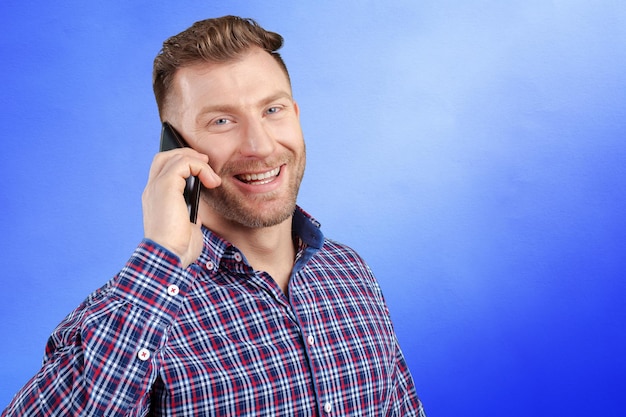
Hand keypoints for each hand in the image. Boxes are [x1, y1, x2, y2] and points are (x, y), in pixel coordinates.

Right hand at [142, 147, 220, 267]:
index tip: (202, 172)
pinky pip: (183, 163)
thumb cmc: (179, 249)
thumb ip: (187, 215)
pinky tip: (211, 181)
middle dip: (188, 155)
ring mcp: (156, 187)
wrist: (169, 256)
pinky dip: (200, 167)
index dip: (182, 165)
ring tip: (212, 177)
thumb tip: (195, 212)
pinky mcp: (166, 186)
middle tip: (207, 164)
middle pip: (165, 157)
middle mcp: (152, 190)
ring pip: (175, 157)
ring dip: (198, 162)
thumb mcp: (185, 227)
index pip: (162, 170)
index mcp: (155, 199)